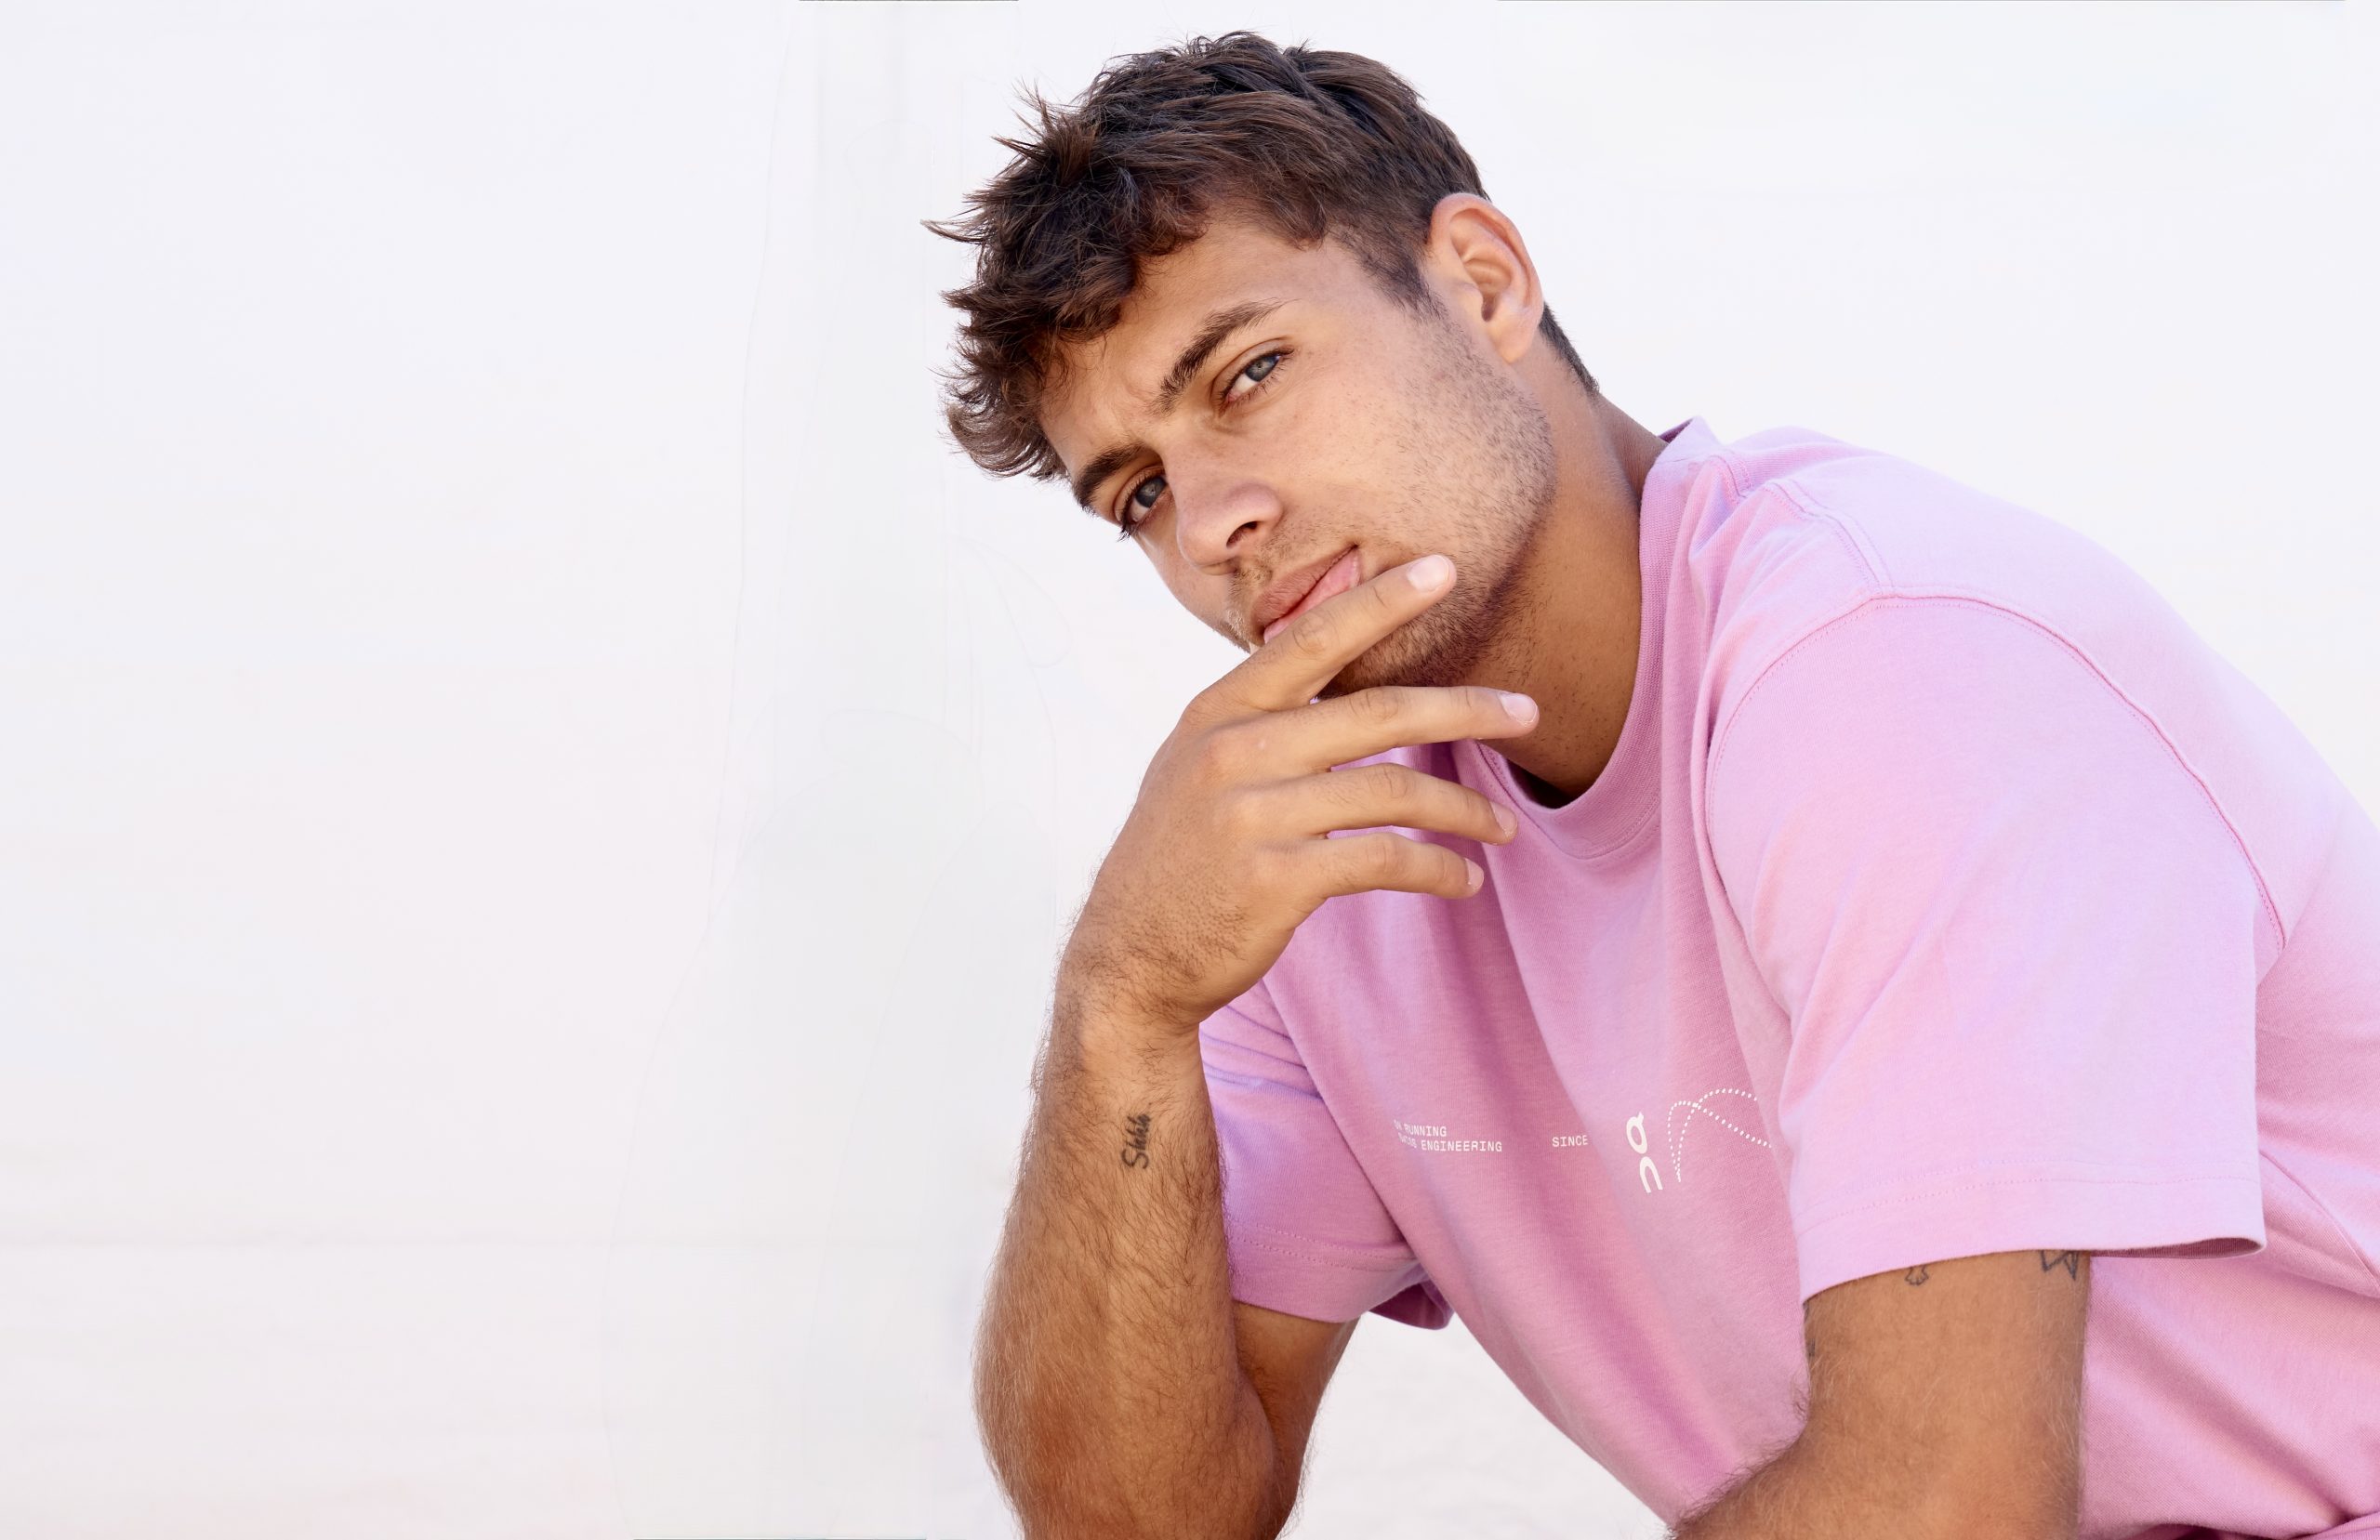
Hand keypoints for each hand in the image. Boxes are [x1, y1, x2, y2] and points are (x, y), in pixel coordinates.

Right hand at [1058, 553, 1537, 1035]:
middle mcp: (1235, 752)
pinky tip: (1464, 879)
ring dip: (1463, 810)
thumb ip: (1258, 720)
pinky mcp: (1279, 879)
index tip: (1442, 569)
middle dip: (1466, 709)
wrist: (1129, 955)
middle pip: (1379, 713)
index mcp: (1219, 711)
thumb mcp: (1195, 764)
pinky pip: (1386, 859)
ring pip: (1394, 791)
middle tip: (1527, 712)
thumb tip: (1336, 674)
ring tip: (1501, 827)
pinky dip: (1437, 869)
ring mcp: (1255, 815)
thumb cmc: (1178, 857)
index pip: (1311, 638)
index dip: (1380, 600)